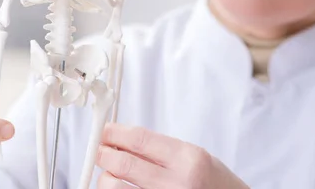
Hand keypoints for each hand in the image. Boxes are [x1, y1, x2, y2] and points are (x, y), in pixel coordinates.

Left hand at [96, 123, 249, 188]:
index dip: (115, 133)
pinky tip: (118, 187)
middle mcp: (177, 182)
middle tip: (99, 150)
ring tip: (109, 173)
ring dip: (105, 177)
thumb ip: (161, 150)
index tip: (105, 131)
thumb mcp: (194, 157)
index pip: (140, 139)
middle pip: (123, 163)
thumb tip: (123, 141)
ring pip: (115, 187)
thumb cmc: (215, 184)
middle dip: (103, 154)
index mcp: (188, 159)